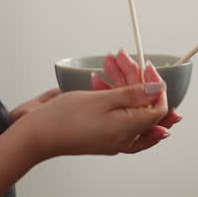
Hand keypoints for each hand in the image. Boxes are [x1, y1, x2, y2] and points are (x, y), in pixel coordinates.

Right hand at [13, 77, 168, 159]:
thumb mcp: (102, 100)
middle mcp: (125, 138)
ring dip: (120, 82)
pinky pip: (116, 114)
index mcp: (129, 131)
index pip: (158, 108)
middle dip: (134, 78)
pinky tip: (98, 80)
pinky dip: (111, 95)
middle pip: (142, 105)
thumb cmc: (65, 118)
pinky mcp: (103, 135)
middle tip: (121, 57)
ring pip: (128, 107)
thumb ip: (134, 95)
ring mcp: (114, 138)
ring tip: (108, 62)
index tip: (146, 67)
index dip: (156, 86)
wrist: (38, 135)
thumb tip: (159, 90)